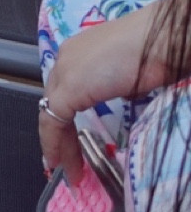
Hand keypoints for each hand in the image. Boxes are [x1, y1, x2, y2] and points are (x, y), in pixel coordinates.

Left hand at [39, 9, 159, 179]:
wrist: (160, 40)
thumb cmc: (156, 52)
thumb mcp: (132, 73)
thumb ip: (119, 83)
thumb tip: (123, 94)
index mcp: (81, 52)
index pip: (65, 89)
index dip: (67, 117)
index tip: (71, 140)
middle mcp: (67, 59)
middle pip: (54, 101)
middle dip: (59, 135)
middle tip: (66, 161)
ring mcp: (66, 72)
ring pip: (50, 113)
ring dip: (58, 144)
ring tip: (68, 170)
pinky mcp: (69, 89)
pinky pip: (53, 121)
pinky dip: (54, 143)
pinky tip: (61, 162)